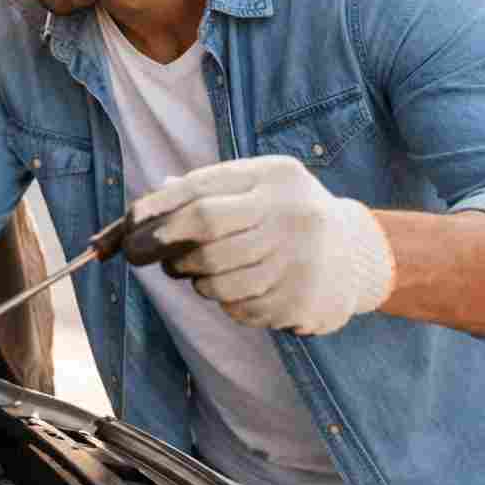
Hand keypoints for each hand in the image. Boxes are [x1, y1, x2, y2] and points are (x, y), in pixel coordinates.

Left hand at [139, 156, 395, 334]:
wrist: (356, 255)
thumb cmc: (284, 214)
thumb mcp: (254, 187)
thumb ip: (203, 191)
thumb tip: (139, 212)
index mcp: (274, 176)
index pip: (201, 191)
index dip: (156, 209)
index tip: (128, 223)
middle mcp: (291, 213)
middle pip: (203, 232)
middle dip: (162, 245)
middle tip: (141, 254)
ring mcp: (299, 259)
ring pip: (214, 277)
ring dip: (192, 278)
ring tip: (198, 271)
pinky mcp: (300, 301)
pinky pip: (236, 308)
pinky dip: (224, 301)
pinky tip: (241, 287)